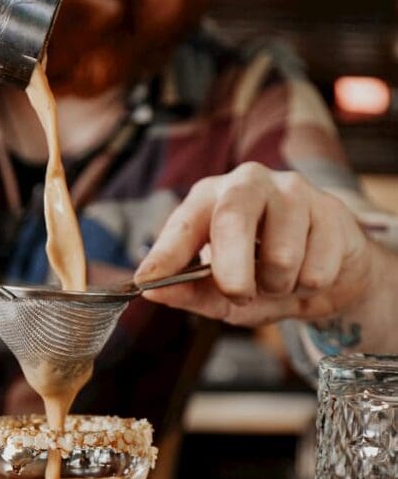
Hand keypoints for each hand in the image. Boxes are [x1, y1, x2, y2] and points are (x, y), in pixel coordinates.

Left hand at [135, 162, 374, 327]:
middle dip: (232, 269)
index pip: (184, 223)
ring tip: (279, 281)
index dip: (165, 253)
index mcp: (211, 198)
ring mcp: (293, 191)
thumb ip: (189, 292)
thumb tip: (154, 292)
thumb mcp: (219, 292)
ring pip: (282, 254)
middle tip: (237, 295)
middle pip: (233, 219)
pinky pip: (317, 268)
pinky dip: (310, 286)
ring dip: (278, 286)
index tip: (147, 280)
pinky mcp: (331, 211)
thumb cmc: (262, 275)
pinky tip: (309, 271)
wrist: (325, 272)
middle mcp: (248, 183)